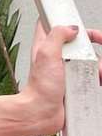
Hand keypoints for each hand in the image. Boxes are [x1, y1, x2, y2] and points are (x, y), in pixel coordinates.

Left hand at [22, 20, 101, 135]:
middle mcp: (58, 57)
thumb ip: (57, 35)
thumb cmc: (40, 88)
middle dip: (93, 45)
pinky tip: (99, 80)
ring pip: (90, 60)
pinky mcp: (75, 83)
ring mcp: (68, 71)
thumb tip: (71, 27)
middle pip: (80, 43)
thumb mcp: (46, 54)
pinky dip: (99, 77)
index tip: (82, 25)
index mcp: (47, 46)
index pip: (57, 25)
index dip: (69, 22)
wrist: (42, 113)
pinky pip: (92, 76)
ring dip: (98, 64)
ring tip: (98, 72)